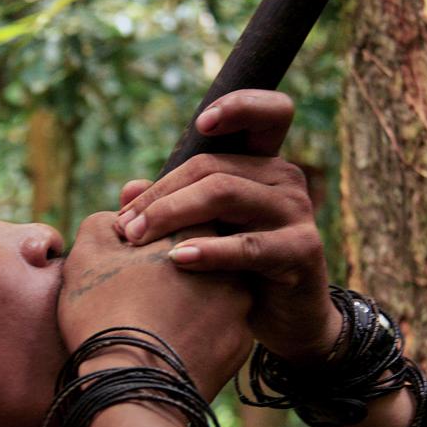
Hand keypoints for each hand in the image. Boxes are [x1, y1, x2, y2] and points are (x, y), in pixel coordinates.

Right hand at [59, 212, 250, 398]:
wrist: (132, 389)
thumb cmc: (105, 313)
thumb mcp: (89, 253)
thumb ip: (107, 221)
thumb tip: (124, 213)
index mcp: (198, 233)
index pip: (179, 217)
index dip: (147, 232)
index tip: (125, 252)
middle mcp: (230, 265)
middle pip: (197, 254)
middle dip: (169, 264)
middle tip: (134, 286)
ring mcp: (239, 309)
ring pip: (208, 293)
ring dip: (185, 298)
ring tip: (148, 316)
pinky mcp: (237, 347)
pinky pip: (214, 330)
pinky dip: (193, 332)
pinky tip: (165, 341)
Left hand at [114, 90, 340, 362]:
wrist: (282, 319)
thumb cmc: (236, 269)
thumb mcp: (203, 231)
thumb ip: (170, 206)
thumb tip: (128, 188)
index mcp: (262, 165)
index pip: (268, 114)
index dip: (239, 107)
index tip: (201, 124)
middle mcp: (284, 180)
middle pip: (213, 167)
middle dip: (161, 194)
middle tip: (125, 226)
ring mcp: (295, 213)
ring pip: (225, 194)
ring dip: (173, 214)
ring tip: (137, 239)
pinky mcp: (301, 250)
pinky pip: (249, 245)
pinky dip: (210, 250)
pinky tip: (177, 259)